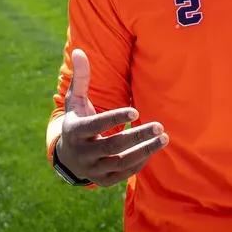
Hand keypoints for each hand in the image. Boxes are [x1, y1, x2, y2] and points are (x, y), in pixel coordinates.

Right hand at [57, 49, 168, 185]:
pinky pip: (125, 172)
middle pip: (114, 145)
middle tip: (160, 125)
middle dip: (138, 136)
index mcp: (75, 131)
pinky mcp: (103, 180)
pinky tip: (153, 148)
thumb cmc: (77, 121)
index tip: (136, 111)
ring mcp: (92, 169)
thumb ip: (80, 78)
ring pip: (122, 162)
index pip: (96, 125)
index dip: (116, 118)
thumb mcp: (74, 100)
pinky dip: (140, 161)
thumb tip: (79, 51)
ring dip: (145, 150)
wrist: (67, 157)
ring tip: (164, 138)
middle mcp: (82, 153)